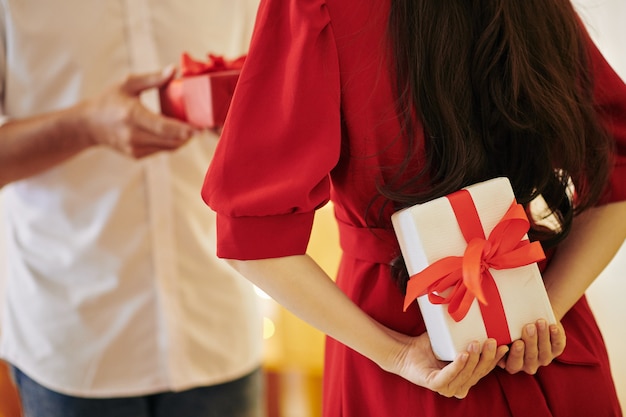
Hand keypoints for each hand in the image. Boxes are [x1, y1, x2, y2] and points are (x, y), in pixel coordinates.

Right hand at [80, 66, 196, 157]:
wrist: (89, 125)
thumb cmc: (110, 99)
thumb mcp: (128, 84)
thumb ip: (153, 79)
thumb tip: (174, 70)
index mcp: (132, 115)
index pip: (163, 127)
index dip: (184, 130)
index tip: (199, 129)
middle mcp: (133, 135)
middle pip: (170, 140)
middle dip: (189, 135)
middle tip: (204, 127)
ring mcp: (134, 148)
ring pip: (168, 147)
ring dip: (182, 140)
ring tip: (191, 129)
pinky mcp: (136, 155)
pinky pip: (161, 150)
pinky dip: (171, 143)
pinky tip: (176, 133)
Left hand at [385, 332, 508, 398]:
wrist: (405, 351)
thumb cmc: (430, 346)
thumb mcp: (453, 339)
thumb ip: (467, 334)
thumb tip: (485, 313)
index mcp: (466, 378)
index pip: (485, 369)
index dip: (496, 359)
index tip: (506, 345)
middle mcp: (459, 386)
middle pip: (478, 373)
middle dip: (487, 357)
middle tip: (491, 341)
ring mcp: (446, 387)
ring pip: (465, 375)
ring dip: (473, 360)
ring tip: (475, 344)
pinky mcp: (434, 384)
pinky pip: (448, 376)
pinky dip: (457, 366)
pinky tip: (463, 355)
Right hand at [498, 319, 565, 373]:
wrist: (529, 321)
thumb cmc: (510, 329)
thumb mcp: (502, 336)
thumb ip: (498, 339)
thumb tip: (488, 333)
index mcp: (513, 364)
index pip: (514, 364)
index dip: (516, 354)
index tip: (518, 342)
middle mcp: (529, 365)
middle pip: (531, 357)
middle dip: (530, 341)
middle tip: (528, 327)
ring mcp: (543, 359)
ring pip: (544, 352)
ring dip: (542, 336)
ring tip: (540, 322)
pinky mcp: (556, 350)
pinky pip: (557, 346)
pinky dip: (556, 336)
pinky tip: (552, 327)